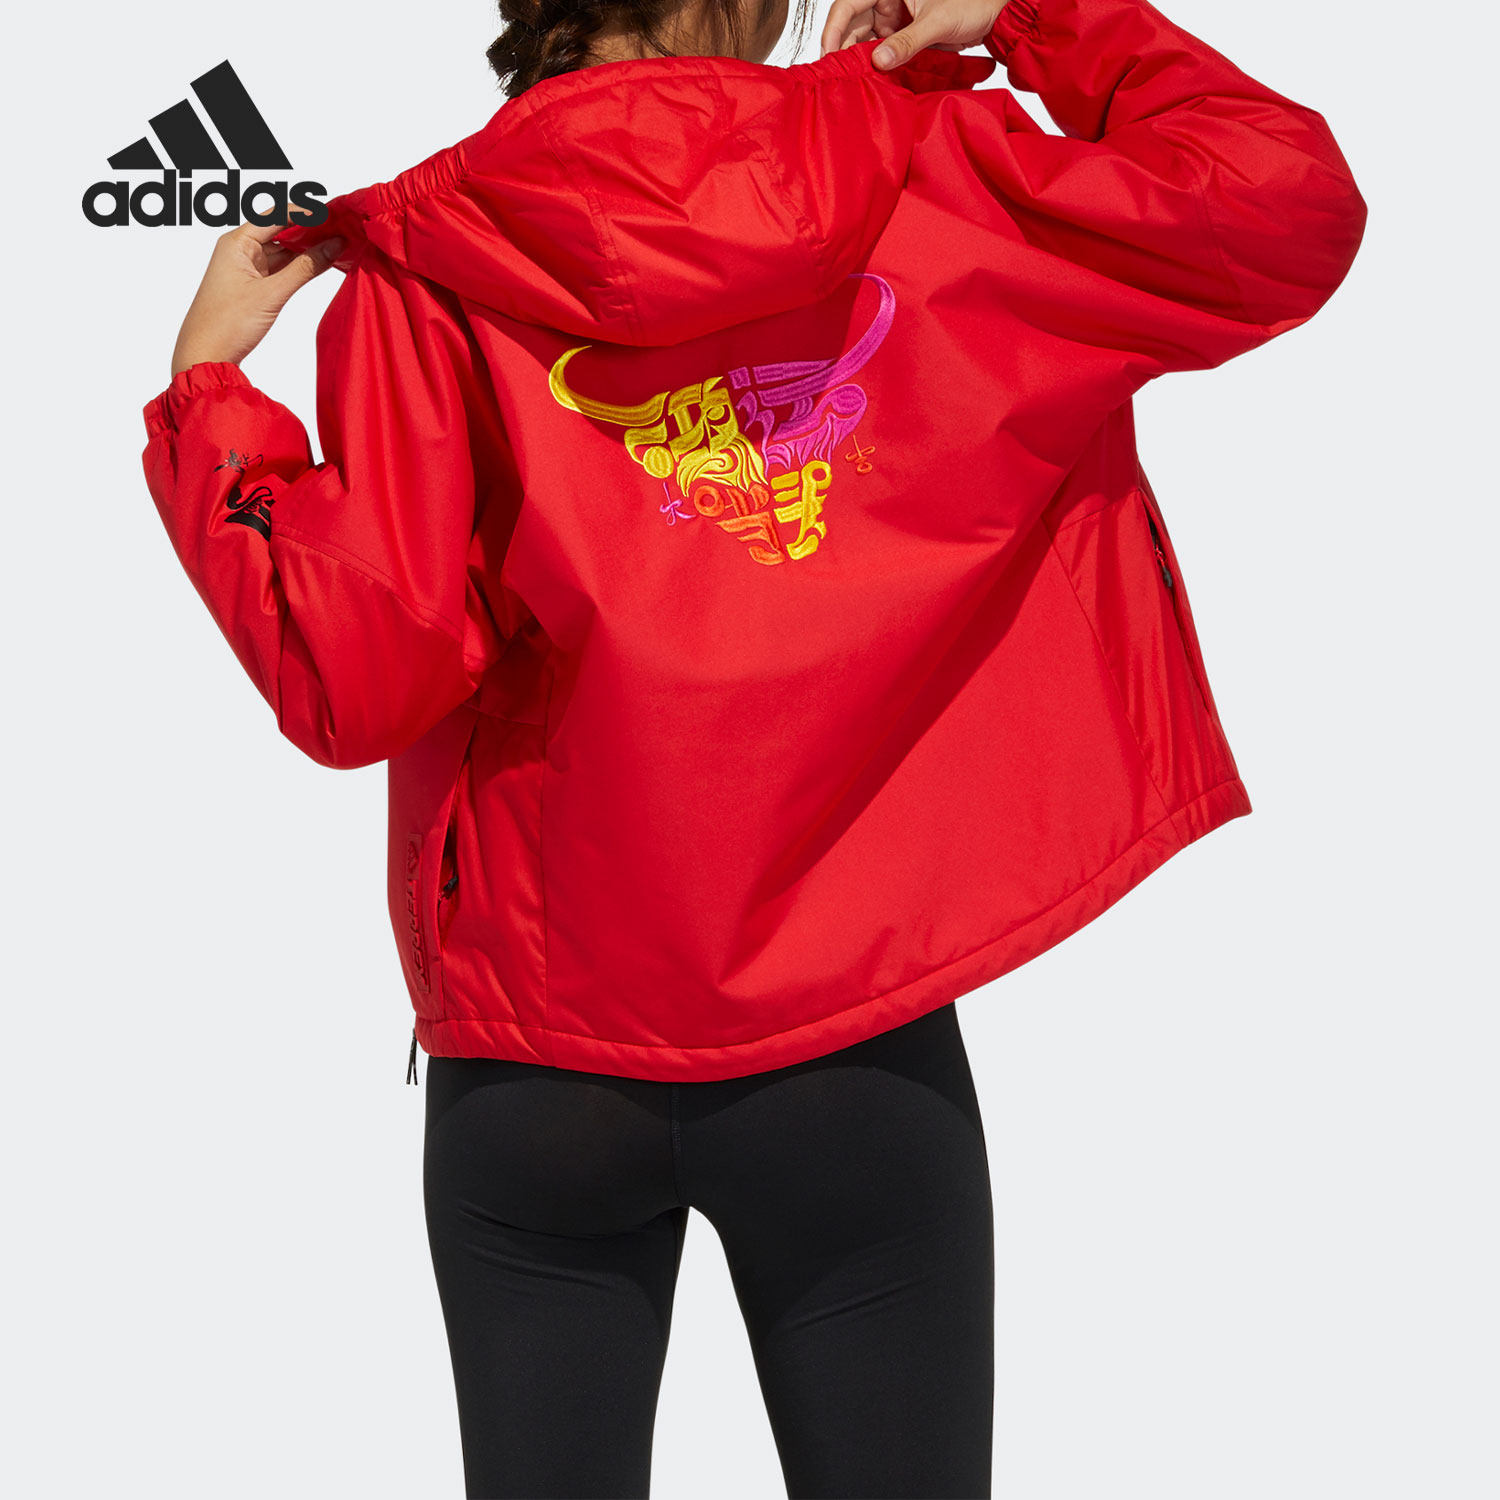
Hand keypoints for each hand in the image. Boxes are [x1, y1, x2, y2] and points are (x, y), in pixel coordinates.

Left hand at [169, 207, 344, 379]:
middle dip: (310, 230)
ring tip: (336, 247)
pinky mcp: (253, 287)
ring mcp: (246, 269)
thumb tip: (333, 245)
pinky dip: (299, 267)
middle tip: (340, 231)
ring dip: (306, 250)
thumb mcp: (272, 293)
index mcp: (236, 243)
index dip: (305, 213)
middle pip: (280, 231)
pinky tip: (319, 266)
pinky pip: (280, 269)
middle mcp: (240, 250)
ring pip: (282, 251)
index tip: (332, 215)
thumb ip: (305, 268)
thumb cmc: (227, 323)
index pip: (275, 216)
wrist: (205, 355)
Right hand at [819, 0, 1005, 68]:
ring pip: (865, 40)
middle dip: (845, 48)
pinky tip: (873, 79)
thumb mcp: (937, 22)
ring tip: (857, 80)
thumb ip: (907, 43)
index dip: (835, 27)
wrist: (995, 18)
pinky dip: (877, 66)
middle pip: (853, 24)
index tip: (829, 52)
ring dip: (861, 60)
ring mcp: (895, 19)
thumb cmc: (972, 4)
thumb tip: (879, 62)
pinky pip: (882, 51)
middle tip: (842, 74)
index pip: (849, 3)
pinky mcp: (903, 36)